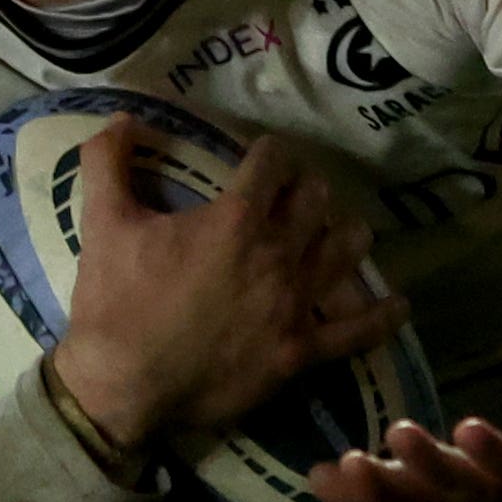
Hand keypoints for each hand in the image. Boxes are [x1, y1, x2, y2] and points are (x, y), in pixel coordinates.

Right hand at [48, 119, 405, 449]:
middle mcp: (276, 254)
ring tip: (336, 230)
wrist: (121, 386)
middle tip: (292, 195)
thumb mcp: (103, 223)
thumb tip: (122, 115)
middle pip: (316, 199)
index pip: (273, 162)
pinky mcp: (300, 351)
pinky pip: (356, 331)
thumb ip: (108, 162)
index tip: (262, 159)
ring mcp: (294, 304)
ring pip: (346, 250)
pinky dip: (382, 316)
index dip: (269, 154)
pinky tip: (398, 304)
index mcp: (235, 218)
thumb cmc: (115, 303)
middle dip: (306, 188)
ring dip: (344, 233)